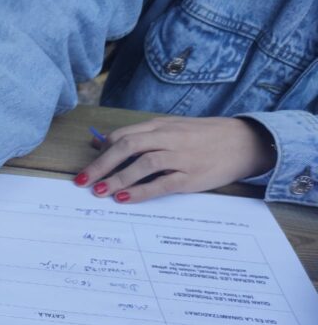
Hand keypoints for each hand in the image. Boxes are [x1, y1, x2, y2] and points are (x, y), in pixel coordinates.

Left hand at [76, 116, 276, 202]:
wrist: (244, 142)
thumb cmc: (201, 137)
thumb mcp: (170, 129)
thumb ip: (140, 136)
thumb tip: (101, 144)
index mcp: (161, 126)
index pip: (123, 135)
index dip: (102, 151)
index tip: (88, 167)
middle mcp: (169, 138)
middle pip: (127, 146)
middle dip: (100, 165)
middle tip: (81, 181)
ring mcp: (181, 157)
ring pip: (143, 163)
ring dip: (117, 178)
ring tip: (99, 191)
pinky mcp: (192, 176)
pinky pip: (162, 184)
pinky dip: (141, 191)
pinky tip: (124, 198)